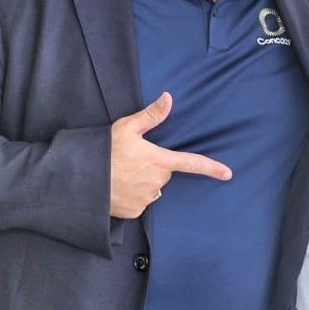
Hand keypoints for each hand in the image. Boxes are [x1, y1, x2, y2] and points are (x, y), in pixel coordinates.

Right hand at [109, 92, 230, 218]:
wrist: (81, 179)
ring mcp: (146, 198)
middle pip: (163, 174)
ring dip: (141, 182)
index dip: (212, 168)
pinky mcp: (135, 212)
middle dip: (152, 168)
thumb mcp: (126, 128)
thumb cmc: (103, 151)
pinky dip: (132, 196)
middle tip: (130, 161)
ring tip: (121, 175)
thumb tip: (168, 97)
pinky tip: (118, 188)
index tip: (227, 173)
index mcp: (159, 160)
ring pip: (152, 189)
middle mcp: (157, 182)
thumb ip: (151, 115)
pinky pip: (140, 203)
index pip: (191, 163)